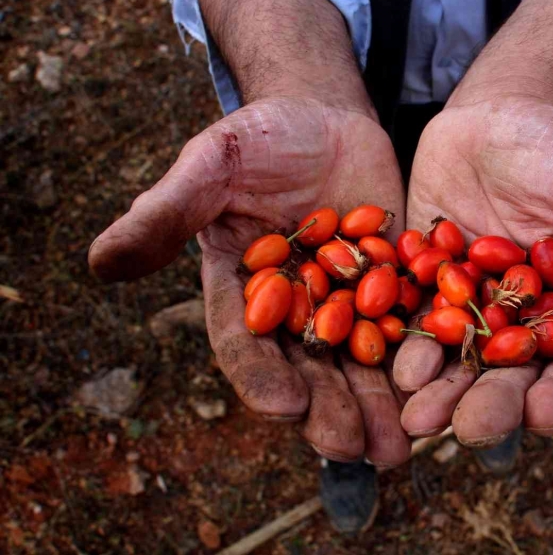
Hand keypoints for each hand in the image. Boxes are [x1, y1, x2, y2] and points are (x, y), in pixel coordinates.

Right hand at [89, 0, 410, 465]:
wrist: (326, 117)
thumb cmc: (260, 136)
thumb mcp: (213, 164)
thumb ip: (168, 211)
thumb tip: (99, 263)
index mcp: (242, 291)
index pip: (245, 344)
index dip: (261, 376)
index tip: (284, 406)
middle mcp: (293, 309)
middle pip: (309, 369)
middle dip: (329, 410)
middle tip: (353, 448)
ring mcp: (345, 301)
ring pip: (360, 363)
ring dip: (378, 406)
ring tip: (400, 448)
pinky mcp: (391, 287)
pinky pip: (406, 328)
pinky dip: (421, 361)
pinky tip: (440, 389)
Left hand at [395, 0, 552, 445]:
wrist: (494, 111)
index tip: (544, 415)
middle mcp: (515, 318)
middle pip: (506, 377)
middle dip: (488, 406)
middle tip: (466, 429)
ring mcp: (465, 303)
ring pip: (454, 360)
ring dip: (438, 389)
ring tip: (417, 413)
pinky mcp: (423, 281)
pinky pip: (410, 319)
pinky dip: (400, 343)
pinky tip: (388, 362)